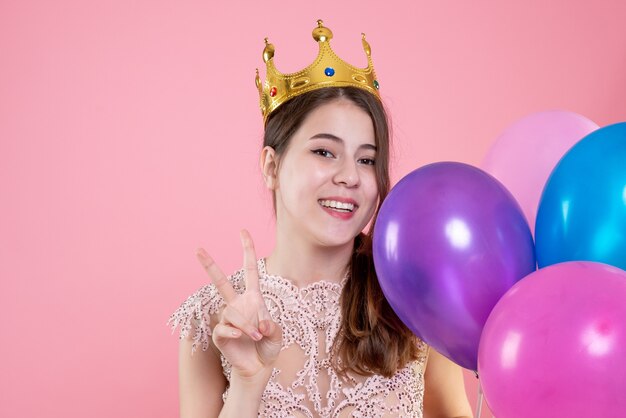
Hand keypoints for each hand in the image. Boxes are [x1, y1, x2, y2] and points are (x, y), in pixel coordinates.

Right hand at [196, 229, 281, 380]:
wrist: (258, 367)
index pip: (250, 270)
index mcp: (254, 298)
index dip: (247, 250)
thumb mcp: (277, 335)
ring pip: (232, 313)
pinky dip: (233, 332)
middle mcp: (238, 304)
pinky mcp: (221, 334)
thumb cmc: (269, 346)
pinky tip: (238, 337)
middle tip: (197, 248)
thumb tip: (260, 325)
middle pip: (221, 282)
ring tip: (256, 336)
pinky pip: (223, 328)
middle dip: (209, 265)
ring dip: (246, 325)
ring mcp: (228, 318)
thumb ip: (272, 327)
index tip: (243, 231)